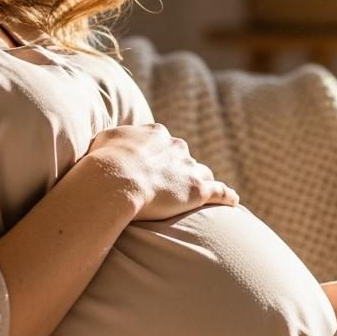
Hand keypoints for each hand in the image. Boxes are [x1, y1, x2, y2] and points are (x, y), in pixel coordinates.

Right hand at [82, 122, 239, 220]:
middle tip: (171, 184)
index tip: (155, 165)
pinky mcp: (198, 190)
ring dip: (200, 181)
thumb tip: (109, 143)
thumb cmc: (104, 161)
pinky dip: (227, 196)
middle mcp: (176, 147)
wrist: (115, 179)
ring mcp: (188, 168)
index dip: (160, 154)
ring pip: (203, 173)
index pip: (164, 142)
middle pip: (184, 157)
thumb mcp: (104, 139)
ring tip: (200, 194)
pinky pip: (220, 192)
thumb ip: (113, 138)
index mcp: (155, 133)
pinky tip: (233, 202)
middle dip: (180, 168)